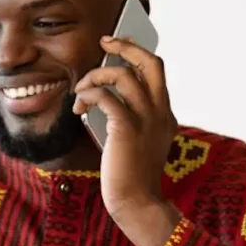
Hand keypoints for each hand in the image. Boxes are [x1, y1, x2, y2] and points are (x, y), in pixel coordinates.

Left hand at [73, 36, 180, 245]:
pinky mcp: (127, 129)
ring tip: (81, 89)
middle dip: (126, 46)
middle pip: (150, 63)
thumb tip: (100, 96)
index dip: (136, 53)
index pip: (155, 71)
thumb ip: (127, 118)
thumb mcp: (135, 141)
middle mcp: (161, 113)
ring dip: (96, 76)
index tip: (118, 45)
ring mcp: (146, 120)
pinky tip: (79, 106)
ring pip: (123, 76)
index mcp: (165, 115)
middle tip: (105, 42)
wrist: (136, 203)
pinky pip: (106, 97)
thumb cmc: (130, 176)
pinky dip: (89, 95)